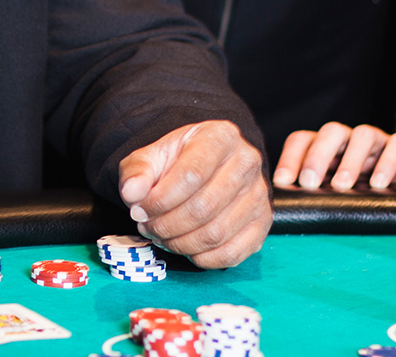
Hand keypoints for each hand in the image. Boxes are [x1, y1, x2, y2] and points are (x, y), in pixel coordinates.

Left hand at [117, 120, 270, 268]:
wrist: (204, 166)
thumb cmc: (176, 162)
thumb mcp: (150, 157)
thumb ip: (137, 172)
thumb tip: (132, 193)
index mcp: (220, 136)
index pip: (191, 174)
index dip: (160, 200)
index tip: (138, 210)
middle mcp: (247, 162)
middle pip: (203, 207)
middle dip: (166, 225)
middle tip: (147, 227)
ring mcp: (259, 194)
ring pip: (216, 233)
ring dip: (180, 244)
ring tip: (162, 236)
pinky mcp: (263, 223)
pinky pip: (233, 253)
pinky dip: (203, 259)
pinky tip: (186, 248)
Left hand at [271, 122, 395, 191]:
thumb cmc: (371, 193)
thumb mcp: (342, 194)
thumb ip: (319, 197)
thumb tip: (289, 216)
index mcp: (330, 149)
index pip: (304, 140)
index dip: (290, 157)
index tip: (282, 182)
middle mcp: (352, 140)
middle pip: (331, 132)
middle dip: (317, 156)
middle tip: (308, 182)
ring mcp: (380, 142)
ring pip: (363, 135)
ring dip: (350, 160)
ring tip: (342, 186)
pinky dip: (388, 162)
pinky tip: (379, 184)